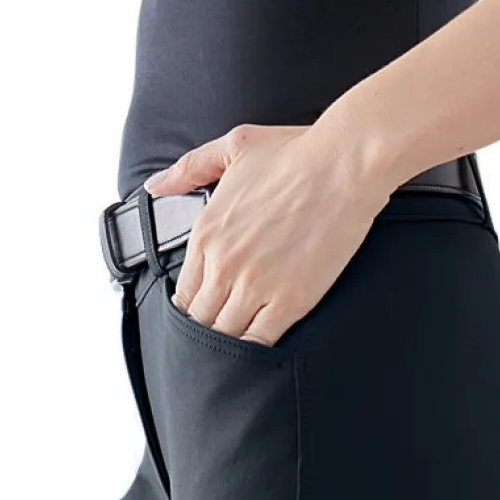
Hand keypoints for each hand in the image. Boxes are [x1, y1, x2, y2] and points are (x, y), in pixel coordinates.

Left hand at [144, 123, 389, 345]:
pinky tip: (259, 348)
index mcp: (206, 233)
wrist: (345, 163)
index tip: (206, 309)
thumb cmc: (296, 153)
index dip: (192, 308)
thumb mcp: (234, 148)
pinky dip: (254, 351)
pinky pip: (257, 343)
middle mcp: (223, 264)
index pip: (183, 294)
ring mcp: (254, 286)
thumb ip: (189, 168)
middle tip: (225, 328)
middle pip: (200, 320)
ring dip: (230, 342)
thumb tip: (154, 186)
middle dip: (209, 327)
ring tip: (240, 342)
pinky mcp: (288, 302)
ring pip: (225, 336)